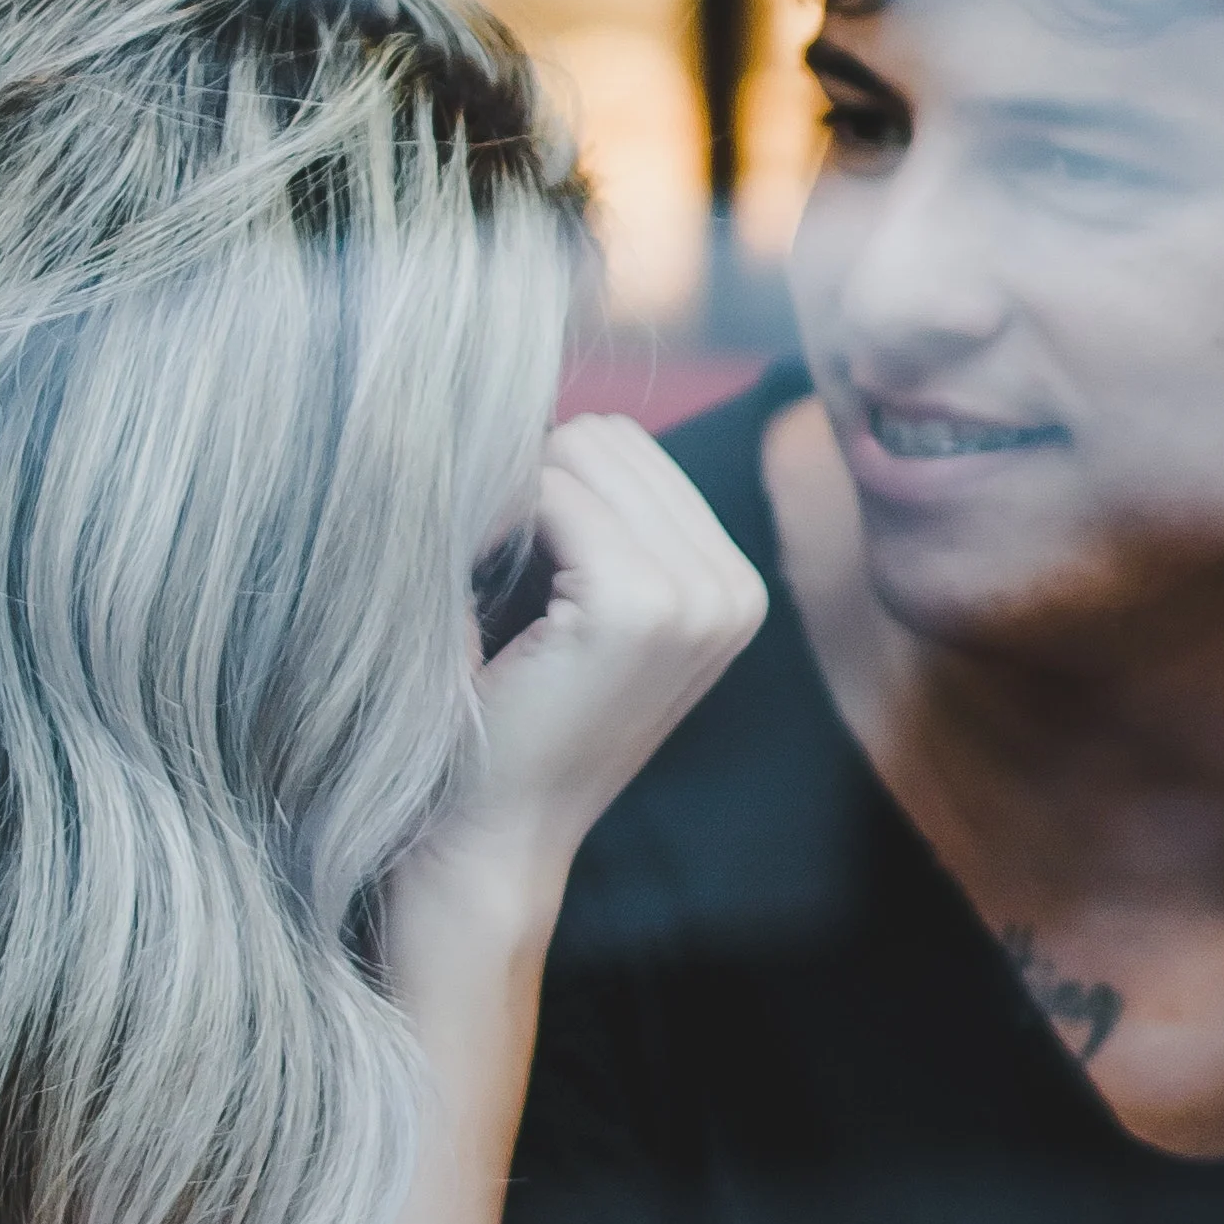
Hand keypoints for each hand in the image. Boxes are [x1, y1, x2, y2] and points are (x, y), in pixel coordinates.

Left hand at [420, 415, 765, 918]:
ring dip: (515, 507)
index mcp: (734, 583)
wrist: (492, 833)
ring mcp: (697, 598)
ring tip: (493, 592)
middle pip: (607, 437)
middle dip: (533, 486)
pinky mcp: (639, 607)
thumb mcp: (579, 603)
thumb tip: (535, 390)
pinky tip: (487, 602)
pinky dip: (499, 529)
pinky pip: (550, 495)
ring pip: (579, 454)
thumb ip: (590, 510)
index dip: (546, 485)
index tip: (512, 569)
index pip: (626, 445)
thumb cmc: (514, 714)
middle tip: (493, 579)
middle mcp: (736, 587)